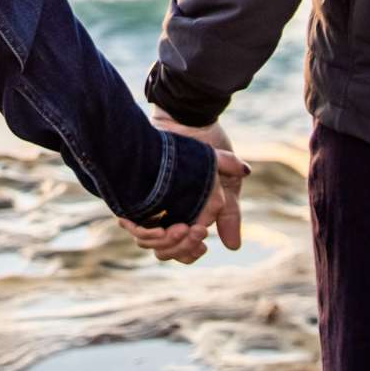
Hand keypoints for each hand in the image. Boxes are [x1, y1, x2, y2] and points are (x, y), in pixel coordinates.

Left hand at [119, 115, 249, 263]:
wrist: (187, 119)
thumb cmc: (206, 148)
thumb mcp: (226, 184)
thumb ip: (229, 214)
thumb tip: (233, 248)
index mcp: (186, 216)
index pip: (184, 251)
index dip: (191, 251)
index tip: (202, 240)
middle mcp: (165, 216)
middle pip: (168, 251)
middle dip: (182, 246)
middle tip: (194, 230)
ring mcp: (149, 208)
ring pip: (153, 243)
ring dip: (169, 240)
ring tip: (182, 226)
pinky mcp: (136, 197)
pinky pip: (137, 227)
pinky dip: (147, 230)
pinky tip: (161, 223)